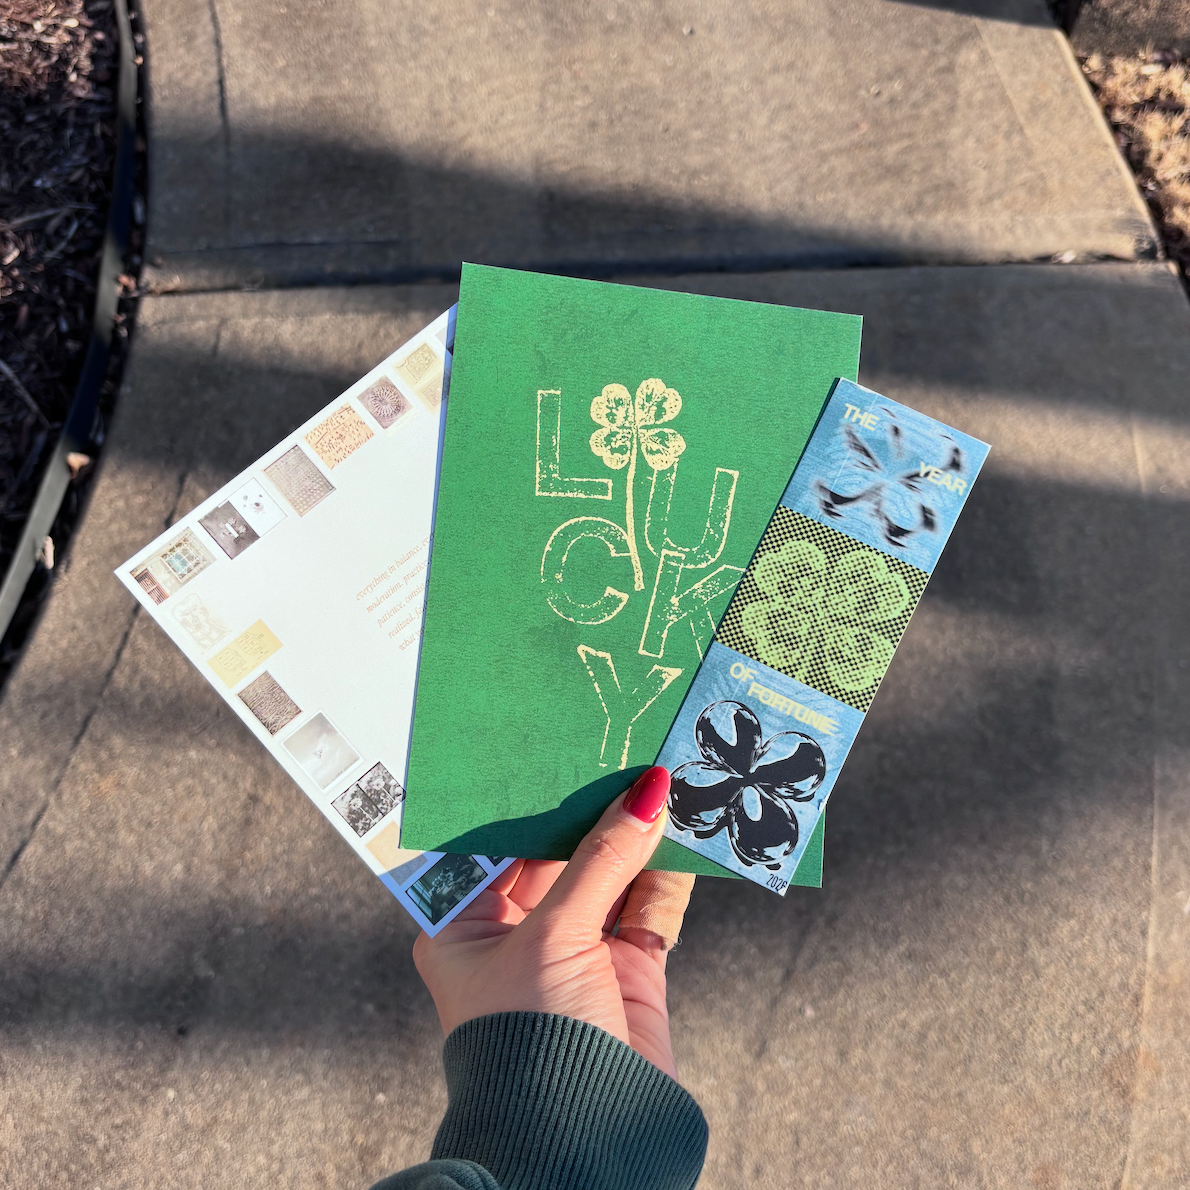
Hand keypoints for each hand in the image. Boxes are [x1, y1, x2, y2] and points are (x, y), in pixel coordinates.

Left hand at [413, 767, 680, 1076]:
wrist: (584, 1143)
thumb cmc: (532, 1037)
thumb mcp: (555, 934)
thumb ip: (603, 859)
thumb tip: (648, 791)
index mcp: (467, 924)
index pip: (497, 843)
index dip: (530, 797)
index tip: (559, 747)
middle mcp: (519, 932)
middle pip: (558, 854)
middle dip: (592, 810)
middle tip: (620, 749)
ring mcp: (576, 951)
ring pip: (610, 875)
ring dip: (637, 835)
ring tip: (663, 775)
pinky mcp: (627, 970)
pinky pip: (650, 906)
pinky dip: (670, 871)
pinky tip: (688, 826)